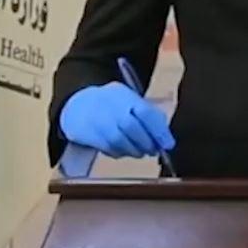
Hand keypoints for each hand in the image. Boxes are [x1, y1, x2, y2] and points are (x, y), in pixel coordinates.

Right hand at [59, 82, 174, 158]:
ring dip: (134, 150)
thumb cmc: (112, 104)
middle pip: (131, 127)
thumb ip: (147, 113)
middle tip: (154, 150)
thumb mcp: (129, 100)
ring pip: (119, 140)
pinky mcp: (88, 134)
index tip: (168, 144)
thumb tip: (165, 135)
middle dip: (146, 142)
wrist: (78, 105)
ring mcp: (97, 120)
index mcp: (123, 94)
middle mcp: (109, 105)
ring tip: (140, 152)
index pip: (145, 112)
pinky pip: (108, 148)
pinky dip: (120, 153)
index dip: (159, 130)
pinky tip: (123, 150)